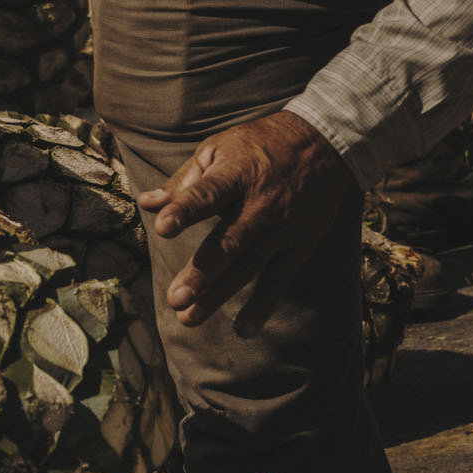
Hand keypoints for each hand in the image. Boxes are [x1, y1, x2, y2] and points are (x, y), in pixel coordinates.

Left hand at [137, 110, 354, 330]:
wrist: (325, 143)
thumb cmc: (260, 145)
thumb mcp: (221, 148)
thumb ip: (185, 181)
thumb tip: (146, 203)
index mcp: (237, 173)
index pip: (207, 193)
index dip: (185, 209)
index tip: (162, 227)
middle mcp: (261, 203)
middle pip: (229, 241)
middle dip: (203, 271)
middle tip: (176, 298)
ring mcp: (283, 227)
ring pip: (249, 266)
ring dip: (219, 294)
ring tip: (189, 318)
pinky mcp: (301, 244)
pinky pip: (279, 279)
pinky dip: (263, 306)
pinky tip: (244, 330)